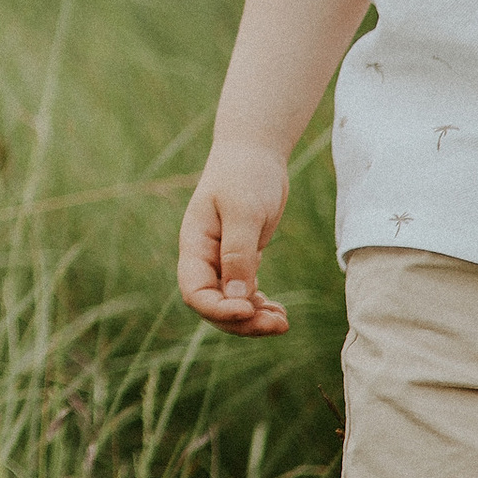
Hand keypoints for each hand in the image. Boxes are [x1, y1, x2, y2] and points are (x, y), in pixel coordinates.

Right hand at [178, 138, 291, 336]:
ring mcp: (222, 261)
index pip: (195, 292)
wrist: (255, 153)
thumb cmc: (245, 175)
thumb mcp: (243, 211)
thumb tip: (236, 298)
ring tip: (282, 321)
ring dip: (254, 319)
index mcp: (194, 246)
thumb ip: (237, 254)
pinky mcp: (241, 260)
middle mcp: (204, 259)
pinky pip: (244, 294)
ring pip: (230, 305)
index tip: (248, 310)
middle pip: (214, 306)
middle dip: (243, 321)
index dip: (218, 309)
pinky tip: (279, 311)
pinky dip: (259, 307)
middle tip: (278, 324)